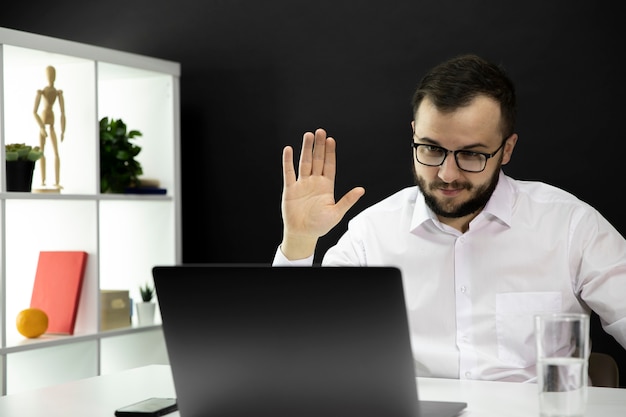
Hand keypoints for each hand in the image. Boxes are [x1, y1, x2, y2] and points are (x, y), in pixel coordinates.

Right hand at [280, 128, 364, 259]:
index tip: (331, 140)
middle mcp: (315, 182)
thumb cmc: (320, 225)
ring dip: (306, 149)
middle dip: (319, 146)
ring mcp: (302, 184)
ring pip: (304, 162)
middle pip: (317, 160)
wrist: (303, 234)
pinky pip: (289, 172)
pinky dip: (288, 161)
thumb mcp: (337, 213)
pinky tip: (289, 150)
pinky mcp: (290, 189)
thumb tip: (361, 190)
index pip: (329, 165)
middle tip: (320, 131)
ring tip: (308, 136)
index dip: (330, 153)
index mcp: (327, 186)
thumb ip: (347, 200)